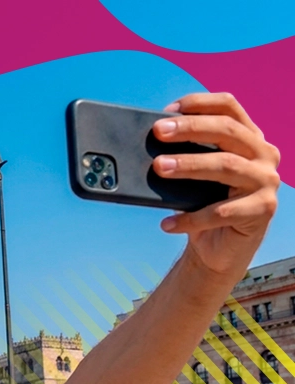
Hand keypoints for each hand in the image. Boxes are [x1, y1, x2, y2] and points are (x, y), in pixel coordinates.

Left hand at [152, 92, 279, 280]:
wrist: (219, 248)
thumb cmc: (204, 205)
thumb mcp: (194, 176)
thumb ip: (185, 155)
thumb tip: (148, 144)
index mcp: (249, 138)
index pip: (229, 107)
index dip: (199, 103)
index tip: (168, 110)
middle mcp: (264, 155)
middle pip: (227, 131)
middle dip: (190, 129)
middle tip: (158, 132)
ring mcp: (267, 181)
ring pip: (226, 166)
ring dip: (189, 165)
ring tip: (159, 167)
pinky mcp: (263, 210)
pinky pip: (222, 212)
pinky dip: (190, 219)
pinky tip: (167, 223)